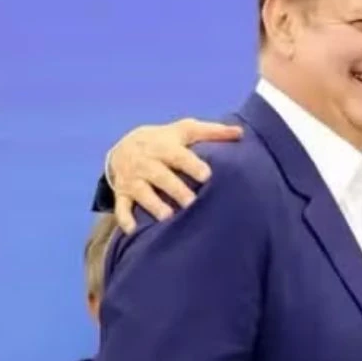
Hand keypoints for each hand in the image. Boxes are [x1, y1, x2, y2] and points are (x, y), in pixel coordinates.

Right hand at [108, 118, 242, 232]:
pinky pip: (121, 206)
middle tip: (191, 202)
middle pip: (160, 175)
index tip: (207, 175)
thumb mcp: (185, 131)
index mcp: (163, 147)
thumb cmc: (165, 140)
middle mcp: (146, 163)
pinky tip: (132, 230)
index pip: (178, 156)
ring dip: (153, 204)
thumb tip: (240, 132)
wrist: (123, 147)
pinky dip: (124, 218)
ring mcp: (133, 179)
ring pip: (141, 192)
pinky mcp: (122, 193)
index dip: (192, 164)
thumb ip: (212, 132)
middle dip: (174, 188)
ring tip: (167, 217)